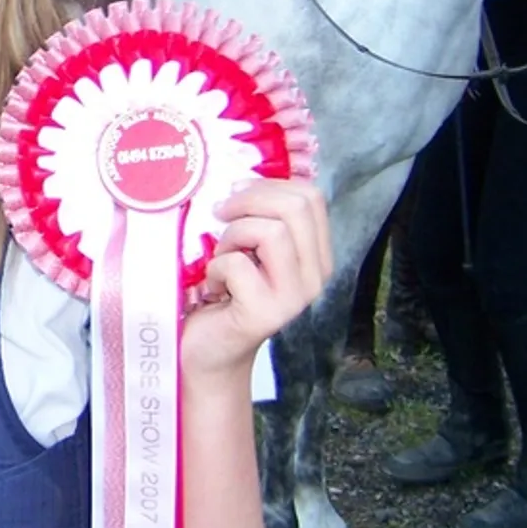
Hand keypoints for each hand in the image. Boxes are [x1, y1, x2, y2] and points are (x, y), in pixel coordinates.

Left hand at [181, 178, 331, 380]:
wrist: (209, 347)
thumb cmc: (226, 290)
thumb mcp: (250, 245)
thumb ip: (260, 216)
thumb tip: (242, 179)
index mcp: (317, 254)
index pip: (311, 197)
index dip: (269, 185)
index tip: (236, 193)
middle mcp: (315, 277)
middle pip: (296, 207)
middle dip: (248, 201)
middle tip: (221, 216)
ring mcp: (294, 298)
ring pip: (271, 232)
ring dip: (232, 236)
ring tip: (221, 257)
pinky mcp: (265, 314)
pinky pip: (237, 265)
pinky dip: (215, 268)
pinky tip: (215, 286)